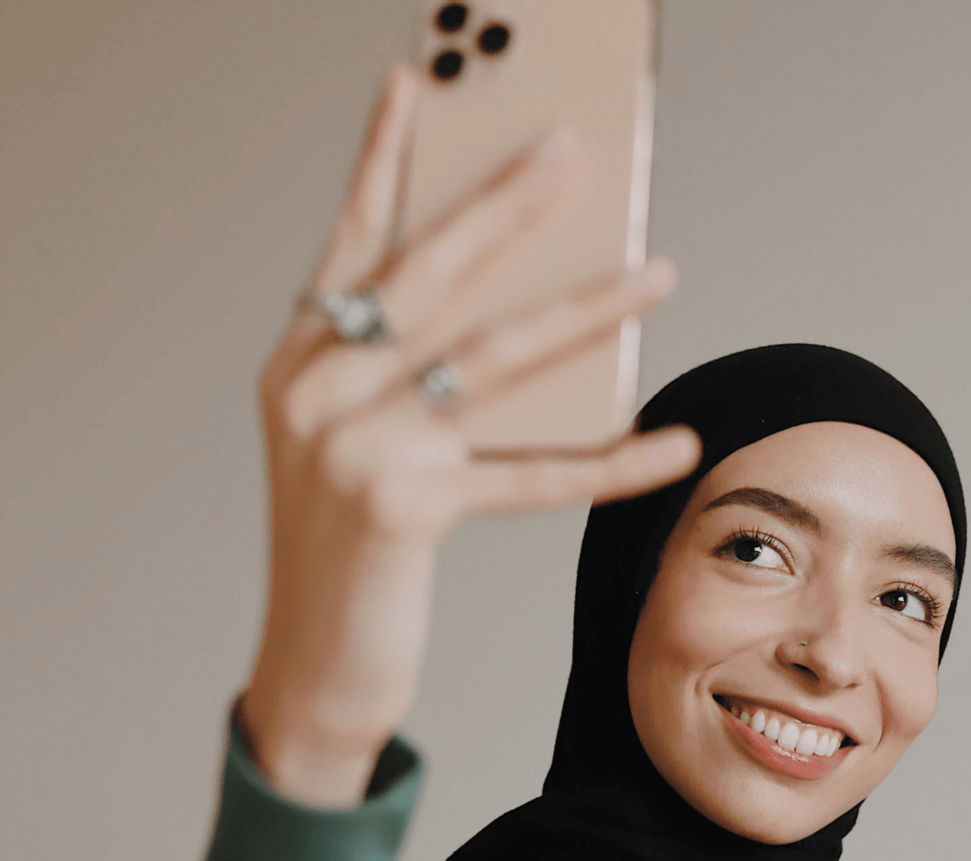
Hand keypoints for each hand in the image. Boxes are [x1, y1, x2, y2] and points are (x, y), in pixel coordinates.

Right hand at [240, 65, 699, 805]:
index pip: (353, 240)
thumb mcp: (353, 445)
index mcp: (298, 362)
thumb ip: (402, 374)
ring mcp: (352, 447)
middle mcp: (313, 390)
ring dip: (588, 311)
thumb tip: (516, 307)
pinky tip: (671, 440)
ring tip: (658, 272)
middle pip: (432, 274)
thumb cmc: (351, 552)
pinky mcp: (402, 510)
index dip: (384, 159)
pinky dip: (608, 459)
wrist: (312, 671)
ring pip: (494, 357)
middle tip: (575, 151)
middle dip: (509, 204)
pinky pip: (529, 471)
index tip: (416, 80)